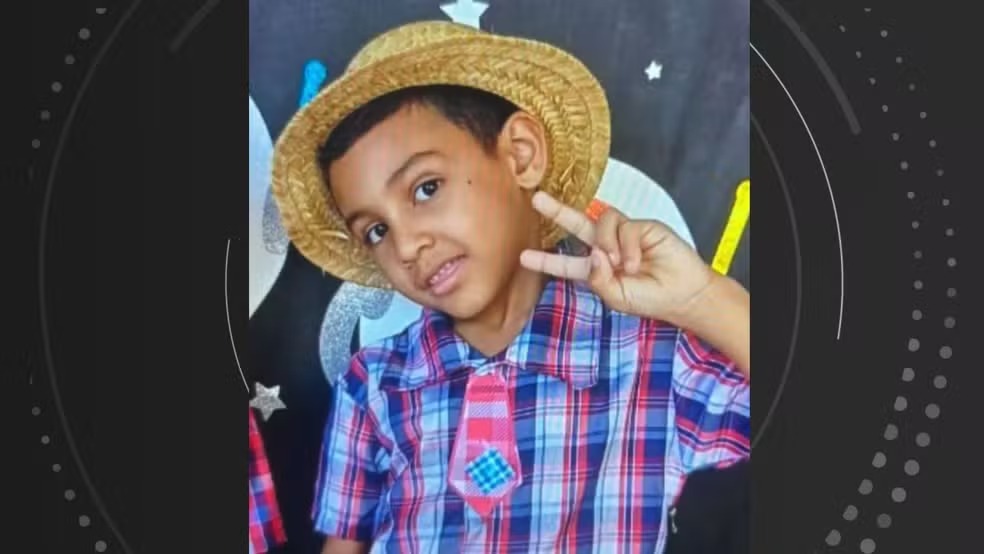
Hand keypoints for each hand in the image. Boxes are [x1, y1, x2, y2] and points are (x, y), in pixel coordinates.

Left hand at [519, 191, 718, 326]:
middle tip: (537, 199)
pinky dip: (627, 246)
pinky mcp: (641, 226)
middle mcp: (606, 248)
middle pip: (577, 225)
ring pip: (601, 223)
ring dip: (607, 243)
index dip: (546, 260)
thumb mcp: (617, 297)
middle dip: (557, 211)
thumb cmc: (650, 299)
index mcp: (596, 270)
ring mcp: (623, 235)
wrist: (683, 293)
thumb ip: (599, 279)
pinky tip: (636, 261)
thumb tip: (593, 253)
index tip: (523, 257)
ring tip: (620, 263)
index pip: (567, 263)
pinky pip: (625, 227)